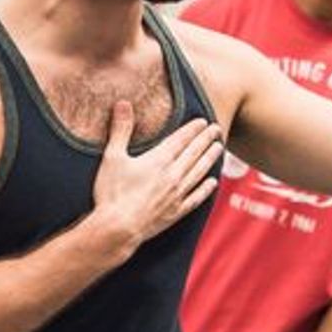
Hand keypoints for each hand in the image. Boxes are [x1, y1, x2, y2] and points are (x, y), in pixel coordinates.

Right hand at [91, 101, 222, 248]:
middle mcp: (173, 175)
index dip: (193, 129)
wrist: (118, 228)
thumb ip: (121, 129)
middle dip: (206, 139)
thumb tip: (123, 103)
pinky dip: (205, 189)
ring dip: (210, 158)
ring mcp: (177, 195)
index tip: (203, 121)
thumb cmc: (112, 192)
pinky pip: (196, 198)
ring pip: (199, 172)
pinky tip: (212, 183)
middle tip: (217, 129)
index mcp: (159, 160)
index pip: (181, 140)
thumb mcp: (113, 157)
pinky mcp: (176, 212)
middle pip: (194, 153)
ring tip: (219, 148)